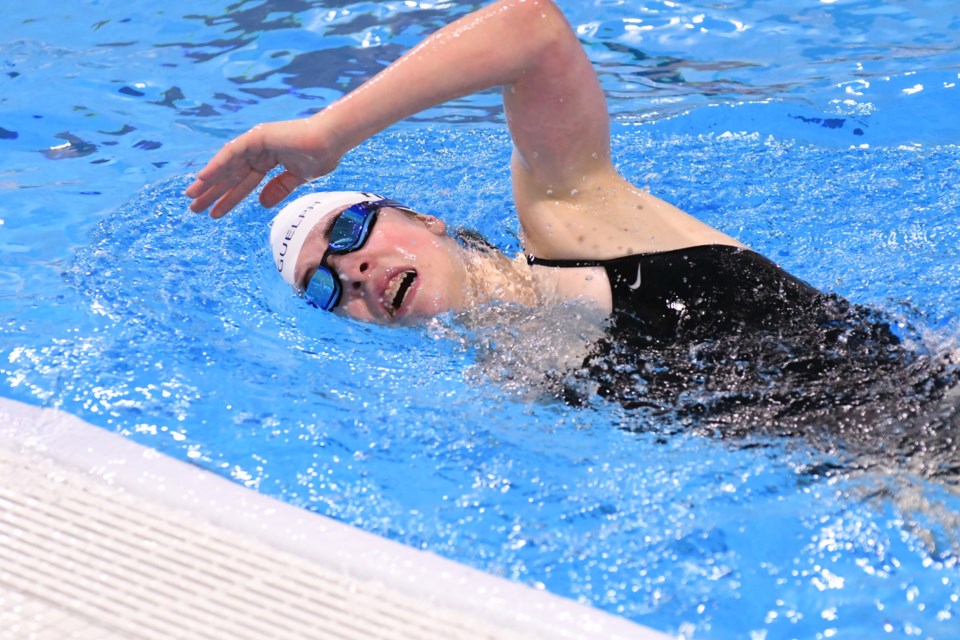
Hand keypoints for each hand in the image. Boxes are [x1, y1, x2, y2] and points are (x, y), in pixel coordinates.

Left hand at [185, 118, 340, 217]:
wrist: (331, 141)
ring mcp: (256, 142)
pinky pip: (232, 152)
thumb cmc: (321, 155)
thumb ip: (278, 189)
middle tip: (194, 208)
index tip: (214, 212)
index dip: (229, 198)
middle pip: (231, 175)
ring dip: (208, 181)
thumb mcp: (297, 178)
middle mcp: (259, 150)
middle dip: (213, 192)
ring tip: (191, 197)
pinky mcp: (256, 137)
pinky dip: (217, 165)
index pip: (243, 182)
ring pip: (227, 165)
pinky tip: (203, 178)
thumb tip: (261, 203)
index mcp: (269, 160)